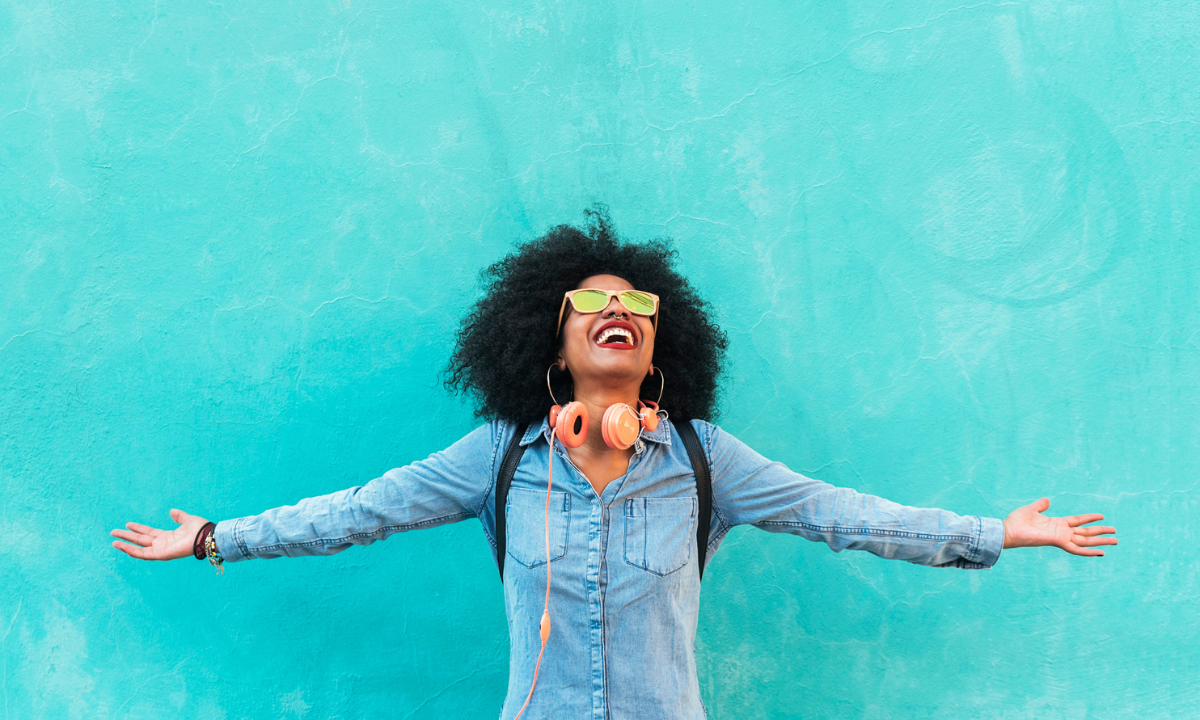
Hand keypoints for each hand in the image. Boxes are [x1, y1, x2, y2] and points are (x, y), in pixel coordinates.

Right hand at [110, 509, 210, 560]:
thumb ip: (179, 516)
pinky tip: (122, 546)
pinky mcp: (161, 555)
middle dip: (127, 537)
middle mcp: (162, 544)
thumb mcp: (187, 519)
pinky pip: (143, 554)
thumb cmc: (200, 529)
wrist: (206, 536)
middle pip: (140, 540)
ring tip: (113, 542)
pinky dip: (132, 551)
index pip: (149, 533)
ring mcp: (161, 550)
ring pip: (139, 549)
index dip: (138, 528)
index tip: (128, 524)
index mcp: (167, 536)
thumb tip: (171, 511)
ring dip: (126, 545)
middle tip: (113, 532)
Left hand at [1002, 498, 1116, 555]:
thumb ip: (1041, 505)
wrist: (1009, 530)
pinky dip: (1089, 551)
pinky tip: (1102, 553)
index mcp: (1057, 524)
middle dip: (1101, 532)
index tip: (1102, 516)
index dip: (1090, 518)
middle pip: (1086, 533)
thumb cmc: (1017, 521)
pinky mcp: (1059, 542)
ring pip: (1086, 541)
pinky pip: (1077, 549)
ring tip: (1116, 541)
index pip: (1078, 521)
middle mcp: (1062, 532)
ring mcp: (1062, 538)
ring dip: (1101, 541)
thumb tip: (1047, 500)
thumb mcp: (1032, 509)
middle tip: (1116, 532)